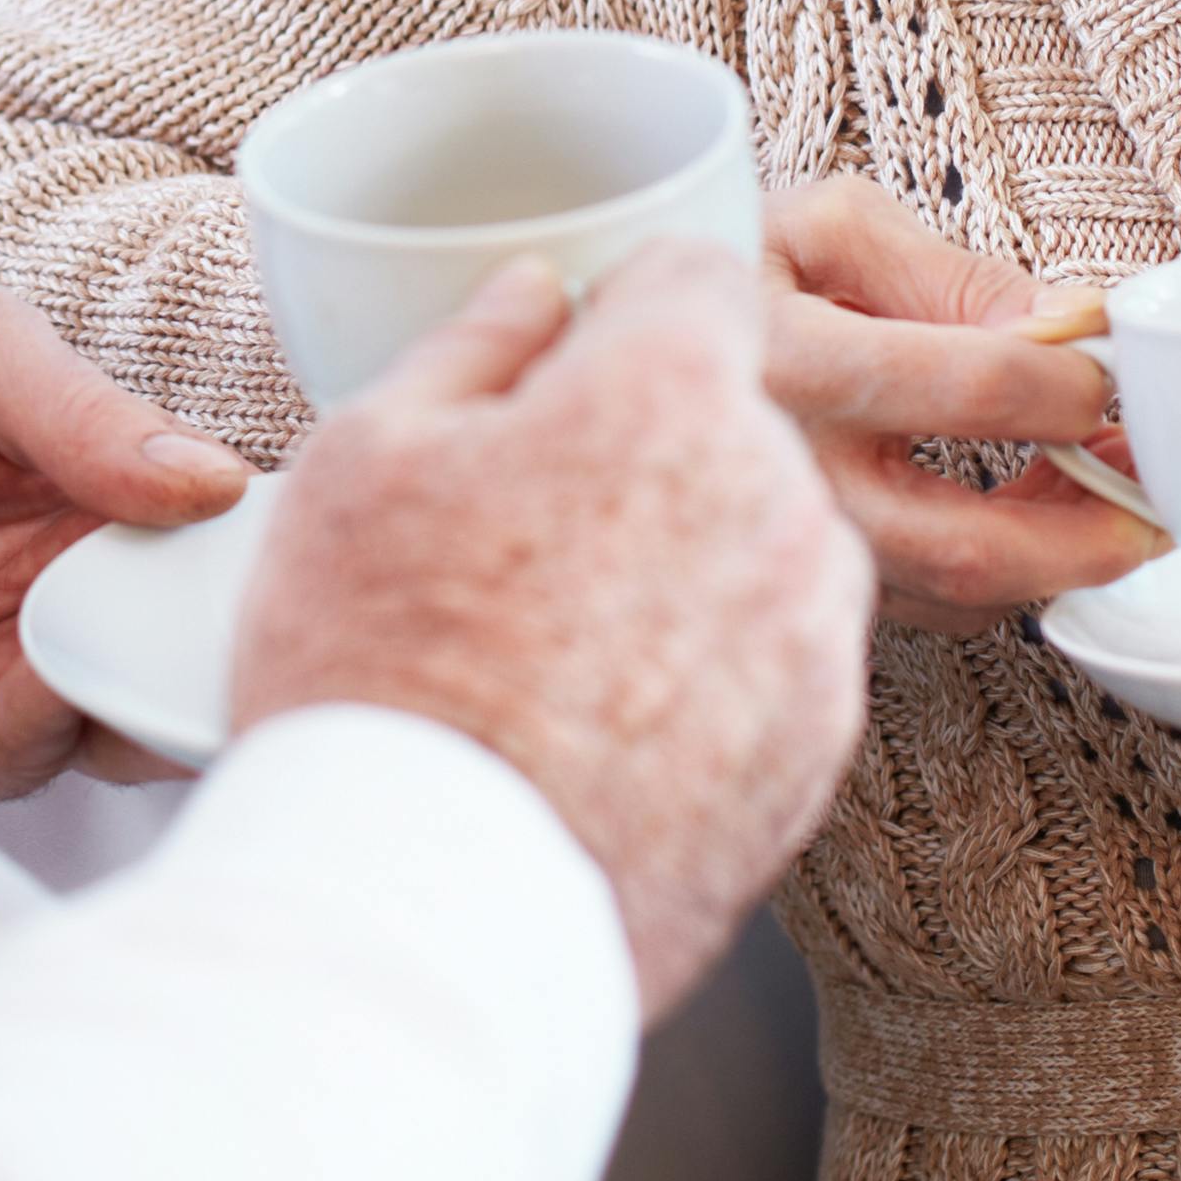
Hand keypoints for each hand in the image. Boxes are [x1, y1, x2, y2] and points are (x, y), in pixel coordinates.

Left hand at [0, 283, 251, 802]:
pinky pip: (32, 754)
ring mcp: (14, 668)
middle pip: (198, 638)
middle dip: (240, 645)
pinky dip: (59, 727)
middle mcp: (76, 585)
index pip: (227, 531)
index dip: (281, 549)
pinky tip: (61, 681)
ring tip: (176, 665)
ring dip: (162, 696)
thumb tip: (217, 481)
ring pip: (136, 711)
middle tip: (270, 634)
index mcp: (102, 484)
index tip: (321, 554)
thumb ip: (82, 409)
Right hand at [230, 242, 875, 1015]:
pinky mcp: (818, 750)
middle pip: (730, 421)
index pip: (700, 271)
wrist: (432, 909)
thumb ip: (470, 348)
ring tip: (555, 646)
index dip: (626, 305)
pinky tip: (598, 722)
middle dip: (648, 449)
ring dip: (688, 563)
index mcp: (665, 393)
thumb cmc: (382, 678)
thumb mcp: (362, 460)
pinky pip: (772, 662)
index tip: (580, 358)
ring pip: (760, 542)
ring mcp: (811, 633)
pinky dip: (708, 675)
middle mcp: (775, 497)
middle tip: (529, 531)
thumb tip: (530, 298)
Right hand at [761, 174, 1163, 630]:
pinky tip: (1032, 517)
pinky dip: (1005, 575)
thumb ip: (952, 275)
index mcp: (784, 358)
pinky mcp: (804, 588)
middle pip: (968, 542)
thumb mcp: (827, 230)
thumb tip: (1073, 322)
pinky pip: (932, 608)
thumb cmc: (728, 273)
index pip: (967, 387)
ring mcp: (789, 546)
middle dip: (1090, 530)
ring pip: (959, 593)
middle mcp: (781, 473)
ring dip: (1061, 557)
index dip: (1069, 384)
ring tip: (1109, 496)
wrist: (617, 349)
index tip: (1116, 368)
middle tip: (1156, 499)